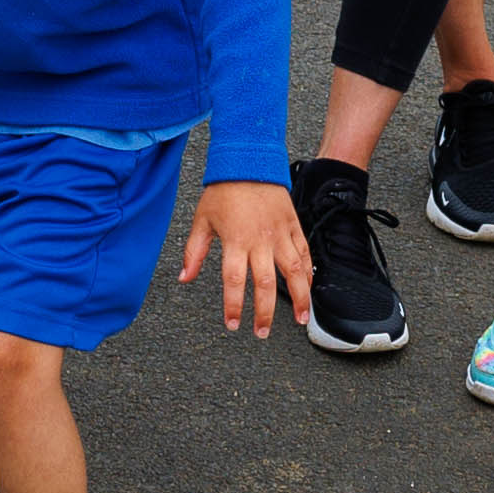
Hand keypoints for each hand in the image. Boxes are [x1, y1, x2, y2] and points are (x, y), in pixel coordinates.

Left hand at [179, 177, 312, 335]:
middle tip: (263, 332)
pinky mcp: (293, 226)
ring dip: (299, 297)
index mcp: (235, 241)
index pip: (234, 281)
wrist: (249, 160)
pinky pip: (304, 253)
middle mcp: (260, 241)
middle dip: (265, 313)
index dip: (234, 306)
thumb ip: (194, 252)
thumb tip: (184, 278)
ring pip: (294, 272)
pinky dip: (308, 273)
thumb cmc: (224, 189)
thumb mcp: (202, 220)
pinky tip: (309, 288)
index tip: (233, 324)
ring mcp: (280, 234)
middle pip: (266, 284)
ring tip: (301, 318)